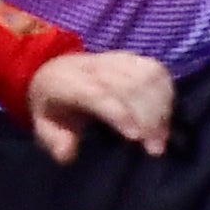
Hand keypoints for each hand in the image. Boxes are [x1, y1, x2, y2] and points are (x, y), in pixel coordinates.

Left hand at [19, 46, 180, 164]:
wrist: (53, 70)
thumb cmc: (52, 105)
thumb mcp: (42, 125)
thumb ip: (53, 140)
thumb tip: (68, 152)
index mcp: (67, 81)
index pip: (98, 92)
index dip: (119, 112)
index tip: (136, 137)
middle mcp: (93, 65)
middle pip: (130, 85)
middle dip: (148, 116)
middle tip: (155, 148)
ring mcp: (114, 58)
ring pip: (147, 74)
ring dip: (162, 106)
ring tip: (162, 136)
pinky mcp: (130, 57)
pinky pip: (156, 68)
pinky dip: (167, 92)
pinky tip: (166, 115)